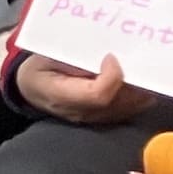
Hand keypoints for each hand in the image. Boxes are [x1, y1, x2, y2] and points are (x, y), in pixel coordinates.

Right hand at [11, 50, 160, 126]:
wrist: (32, 89)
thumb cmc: (39, 68)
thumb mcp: (44, 56)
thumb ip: (71, 56)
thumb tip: (103, 54)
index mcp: (59, 95)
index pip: (97, 95)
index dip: (111, 76)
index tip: (110, 56)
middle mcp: (80, 112)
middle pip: (119, 101)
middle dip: (132, 79)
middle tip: (133, 59)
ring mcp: (94, 119)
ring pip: (130, 106)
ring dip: (140, 86)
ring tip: (138, 65)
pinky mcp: (104, 119)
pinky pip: (131, 108)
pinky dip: (140, 92)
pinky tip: (138, 77)